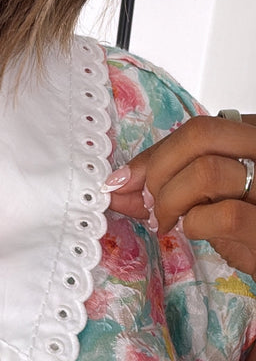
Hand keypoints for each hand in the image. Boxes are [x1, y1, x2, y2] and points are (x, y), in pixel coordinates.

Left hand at [106, 114, 255, 276]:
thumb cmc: (248, 226)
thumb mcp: (209, 196)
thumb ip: (169, 182)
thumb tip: (119, 184)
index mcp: (253, 136)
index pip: (196, 129)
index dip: (153, 155)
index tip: (123, 181)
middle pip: (200, 135)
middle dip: (158, 171)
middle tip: (150, 203)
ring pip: (207, 171)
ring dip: (171, 202)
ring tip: (168, 222)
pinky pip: (223, 215)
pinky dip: (194, 225)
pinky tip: (193, 231)